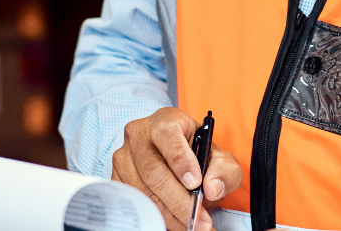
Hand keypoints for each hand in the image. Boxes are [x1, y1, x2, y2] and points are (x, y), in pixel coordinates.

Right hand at [111, 107, 243, 230]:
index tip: (195, 183)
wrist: (179, 162)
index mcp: (166, 120)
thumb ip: (224, 170)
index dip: (180, 160)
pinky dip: (155, 215)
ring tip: (191, 224)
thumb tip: (212, 187)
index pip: (167, 134)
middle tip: (199, 218)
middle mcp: (139, 134)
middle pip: (153, 170)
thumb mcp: (220, 159)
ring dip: (168, 213)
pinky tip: (174, 223)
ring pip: (141, 189)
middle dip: (178, 200)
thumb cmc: (198, 157)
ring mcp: (123, 157)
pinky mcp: (116, 177)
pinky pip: (133, 200)